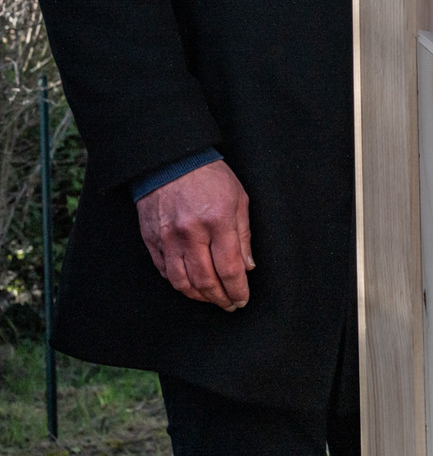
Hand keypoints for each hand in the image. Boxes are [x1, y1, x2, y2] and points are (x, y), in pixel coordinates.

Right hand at [134, 159, 253, 310]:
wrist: (170, 161)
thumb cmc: (210, 177)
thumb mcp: (239, 198)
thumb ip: (244, 234)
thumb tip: (248, 266)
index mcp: (218, 221)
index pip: (229, 268)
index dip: (237, 289)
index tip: (242, 299)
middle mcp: (191, 233)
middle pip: (205, 280)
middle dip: (220, 298)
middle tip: (229, 304)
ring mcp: (168, 238)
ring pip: (182, 282)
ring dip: (199, 296)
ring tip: (211, 299)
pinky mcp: (151, 240)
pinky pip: (164, 271)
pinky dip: (178, 283)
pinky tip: (190, 284)